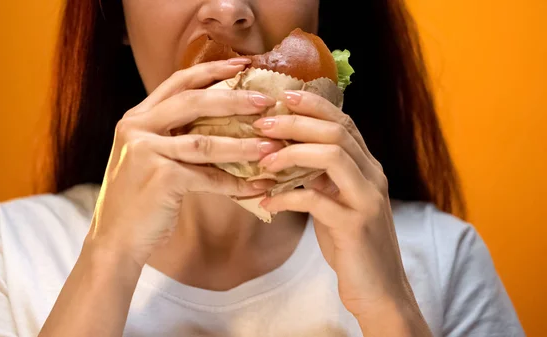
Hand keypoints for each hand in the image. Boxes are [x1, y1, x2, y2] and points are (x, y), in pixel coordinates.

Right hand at [86, 58, 282, 267]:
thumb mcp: (148, 157)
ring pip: (205, 141)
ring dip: (243, 145)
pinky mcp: (160, 178)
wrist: (114, 241)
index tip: (243, 65)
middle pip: (194, 102)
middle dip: (234, 99)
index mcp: (136, 118)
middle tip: (266, 100)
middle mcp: (137, 128)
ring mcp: (146, 151)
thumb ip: (172, 135)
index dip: (212, 70)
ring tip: (273, 146)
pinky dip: (234, 183)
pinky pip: (208, 177)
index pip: (178, 82)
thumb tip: (220, 120)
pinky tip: (256, 187)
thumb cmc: (139, 200)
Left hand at [256, 90, 427, 324]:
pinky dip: (285, 197)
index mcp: (368, 167)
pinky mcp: (355, 225)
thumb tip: (285, 155)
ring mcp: (367, 199)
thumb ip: (321, 178)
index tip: (283, 97)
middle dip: (295, 122)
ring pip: (332, 155)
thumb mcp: (336, 203)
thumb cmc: (352, 245)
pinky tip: (265, 203)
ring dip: (291, 152)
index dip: (314, 105)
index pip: (344, 121)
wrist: (379, 291)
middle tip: (262, 123)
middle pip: (336, 130)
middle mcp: (373, 176)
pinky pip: (315, 199)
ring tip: (262, 161)